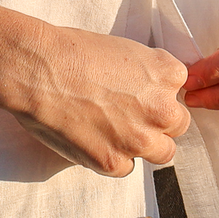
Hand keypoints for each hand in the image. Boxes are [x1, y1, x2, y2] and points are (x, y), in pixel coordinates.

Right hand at [5, 25, 191, 176]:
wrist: (39, 69)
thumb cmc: (72, 51)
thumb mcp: (124, 50)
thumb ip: (146, 74)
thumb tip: (147, 90)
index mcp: (167, 75)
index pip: (180, 91)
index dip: (158, 93)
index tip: (140, 93)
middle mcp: (161, 109)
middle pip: (178, 124)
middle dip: (158, 121)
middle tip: (130, 114)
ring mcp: (140, 139)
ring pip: (163, 152)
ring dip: (145, 145)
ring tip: (117, 132)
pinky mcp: (114, 161)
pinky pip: (127, 167)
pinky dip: (113, 157)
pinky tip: (93, 139)